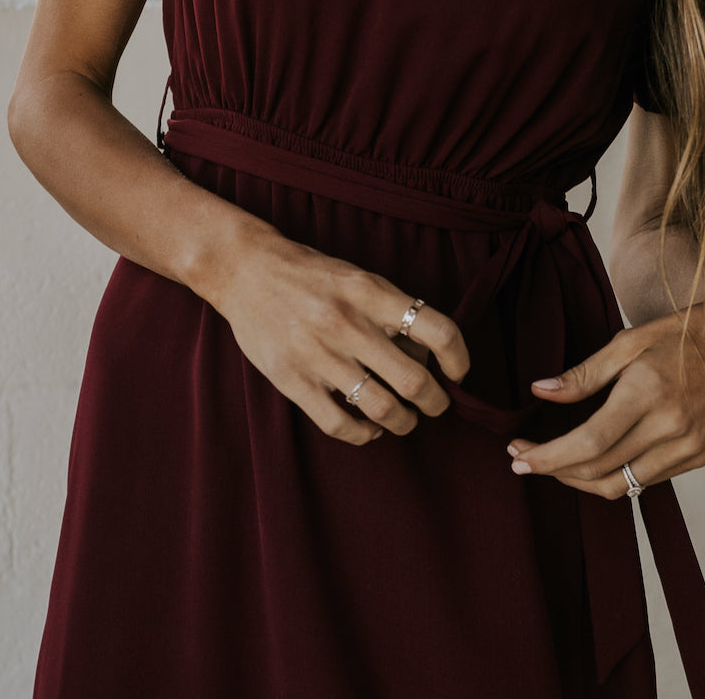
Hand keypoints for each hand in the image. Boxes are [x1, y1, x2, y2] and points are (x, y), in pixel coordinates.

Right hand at [212, 221, 470, 446]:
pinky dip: (364, 434)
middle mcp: (348, 323)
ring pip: (383, 408)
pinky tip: (369, 428)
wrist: (245, 270)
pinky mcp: (293, 380)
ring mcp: (319, 355)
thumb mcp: (358, 278)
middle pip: (415, 381)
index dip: (459, 358)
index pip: (437, 330)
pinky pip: (340, 424)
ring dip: (404, 422)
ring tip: (404, 419)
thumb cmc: (310, 274)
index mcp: (371, 292)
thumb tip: (428, 355)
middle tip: (436, 404)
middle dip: (436, 402)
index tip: (458, 372)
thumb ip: (391, 312)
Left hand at [506, 305, 704, 496]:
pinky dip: (614, 475)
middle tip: (524, 460)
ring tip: (553, 463)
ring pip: (621, 485)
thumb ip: (584, 373)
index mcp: (648, 393)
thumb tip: (540, 391)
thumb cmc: (684, 333)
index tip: (517, 457)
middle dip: (554, 470)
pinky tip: (594, 458)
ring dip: (580, 480)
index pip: (587, 443)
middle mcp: (670, 428)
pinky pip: (645, 479)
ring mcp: (688, 448)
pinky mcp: (699, 457)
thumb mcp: (630, 341)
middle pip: (599, 470)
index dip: (548, 457)